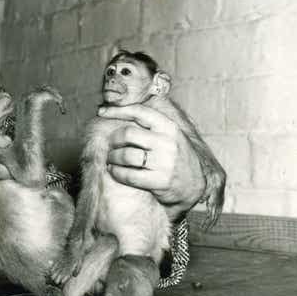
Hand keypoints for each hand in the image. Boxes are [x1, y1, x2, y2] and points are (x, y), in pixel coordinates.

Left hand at [97, 104, 204, 220]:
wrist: (195, 186)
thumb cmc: (175, 157)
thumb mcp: (170, 136)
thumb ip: (151, 125)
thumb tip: (120, 110)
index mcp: (169, 127)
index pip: (139, 111)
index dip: (117, 110)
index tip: (101, 111)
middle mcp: (167, 143)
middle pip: (128, 133)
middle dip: (113, 139)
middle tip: (110, 146)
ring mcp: (164, 162)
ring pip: (126, 155)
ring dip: (112, 157)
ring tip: (110, 160)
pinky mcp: (160, 181)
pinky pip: (129, 175)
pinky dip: (116, 173)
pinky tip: (114, 171)